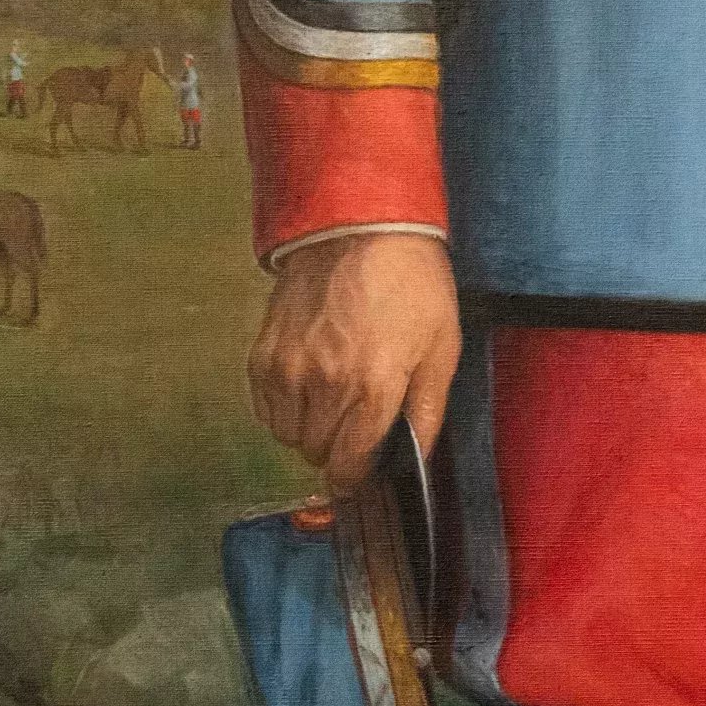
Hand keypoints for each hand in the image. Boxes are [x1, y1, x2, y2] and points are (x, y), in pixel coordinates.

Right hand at [249, 232, 460, 488]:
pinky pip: (264, 408)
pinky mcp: (263, 353)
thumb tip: (419, 457)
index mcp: (373, 388)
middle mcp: (325, 384)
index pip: (350, 464)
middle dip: (335, 449)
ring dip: (306, 429)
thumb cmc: (409, 285)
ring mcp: (288, 369)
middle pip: (316, 453)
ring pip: (286, 435)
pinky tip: (305, 385)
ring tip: (329, 400)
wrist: (359, 228)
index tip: (358, 472)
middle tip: (351, 424)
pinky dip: (282, 408)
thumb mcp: (441, 347)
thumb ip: (428, 411)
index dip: (355, 476)